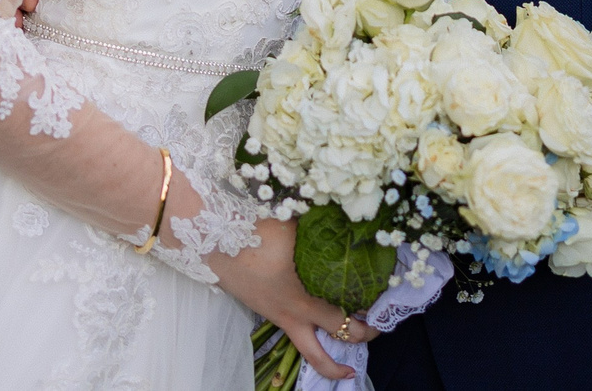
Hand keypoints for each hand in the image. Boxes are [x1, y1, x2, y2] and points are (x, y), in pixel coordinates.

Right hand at [209, 213, 363, 380]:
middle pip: (331, 344)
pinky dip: (309, 338)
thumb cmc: (254, 229)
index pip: (344, 321)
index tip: (384, 310)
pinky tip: (315, 327)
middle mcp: (293, 313)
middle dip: (358, 342)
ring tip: (346, 367)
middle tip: (375, 333)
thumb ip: (324, 231)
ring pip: (308, 351)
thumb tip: (351, 224)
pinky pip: (293, 333)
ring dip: (329, 360)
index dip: (367, 321)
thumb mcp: (295, 226)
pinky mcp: (264, 309)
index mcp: (305, 298)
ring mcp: (277, 315)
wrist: (207, 237)